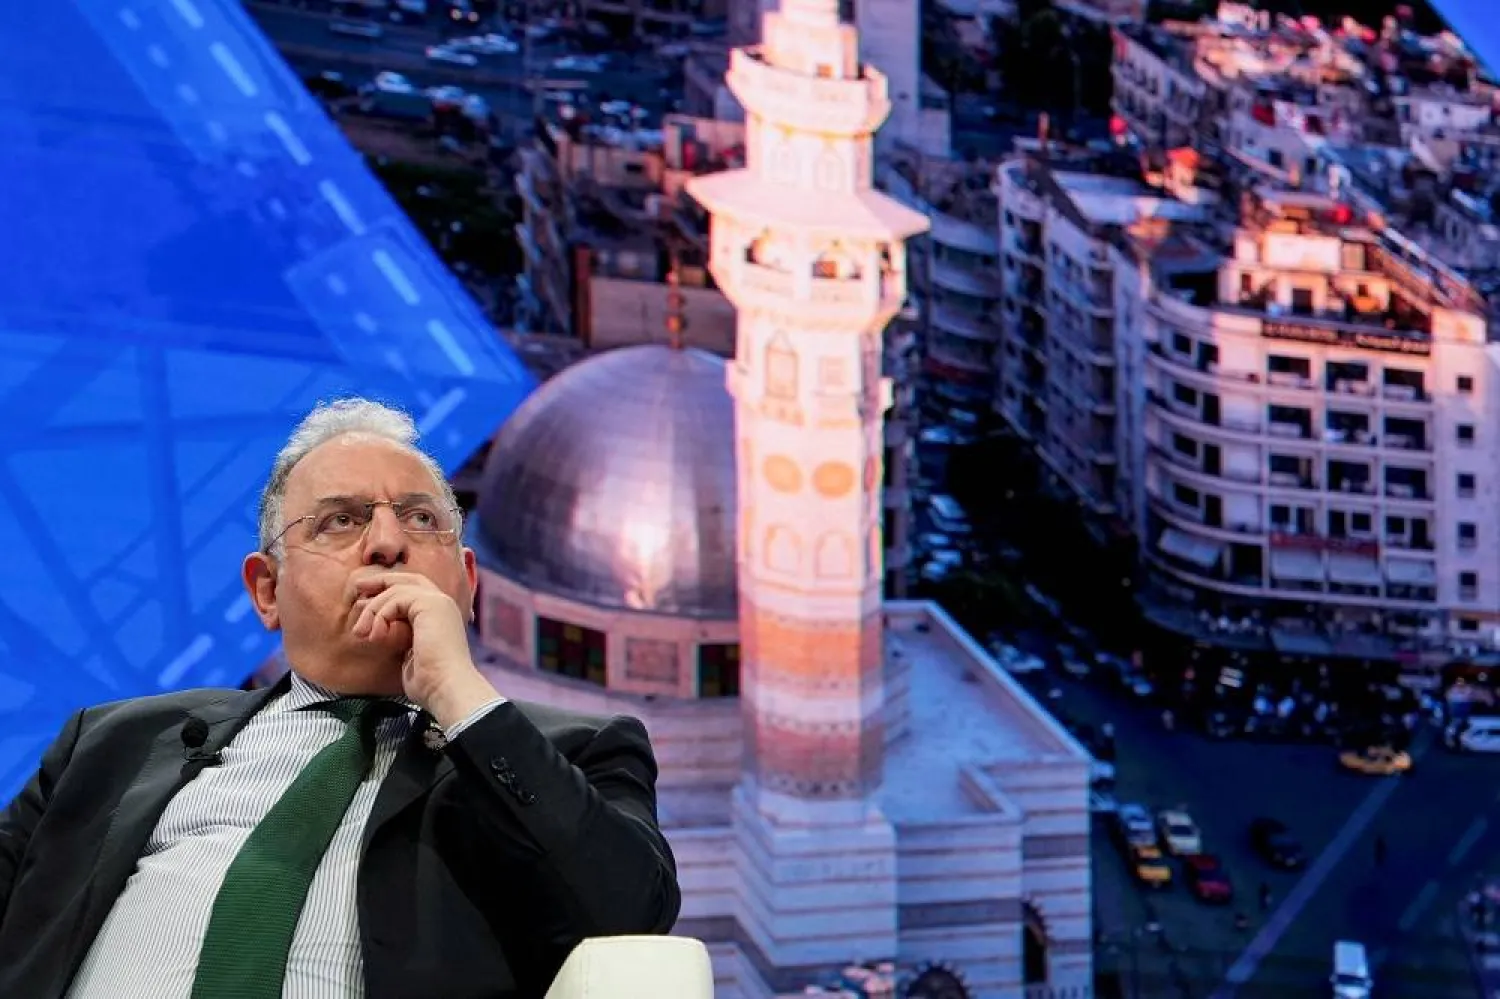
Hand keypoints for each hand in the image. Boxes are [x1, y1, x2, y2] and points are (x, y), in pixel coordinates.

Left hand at [351, 570, 497, 727]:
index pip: (414, 590)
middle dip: (380, 581)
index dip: (389, 590)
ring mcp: (438, 602)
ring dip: (373, 609)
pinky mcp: (431, 604)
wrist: (446, 687)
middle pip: (407, 579)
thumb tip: (380, 627)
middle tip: (358, 588)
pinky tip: (376, 636)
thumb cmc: (430, 681)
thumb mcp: (410, 653)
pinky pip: (397, 598)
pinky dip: (381, 615)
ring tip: (360, 633)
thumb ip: (400, 636)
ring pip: (396, 589)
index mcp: (440, 615)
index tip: (365, 599)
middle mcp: (442, 603)